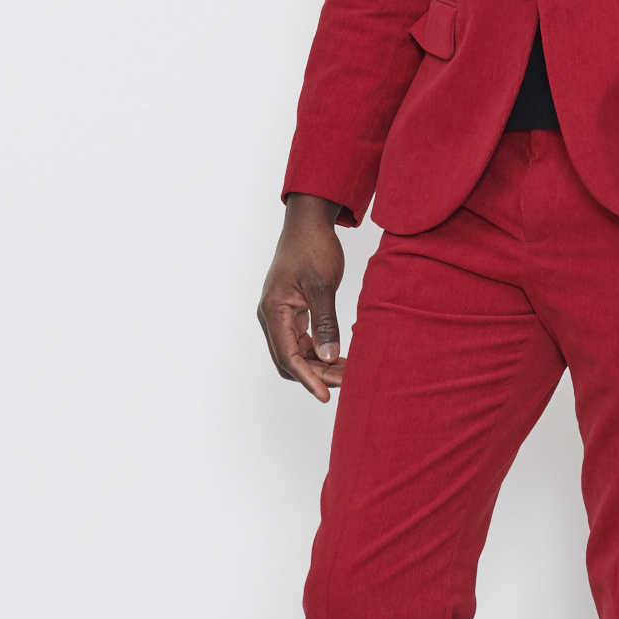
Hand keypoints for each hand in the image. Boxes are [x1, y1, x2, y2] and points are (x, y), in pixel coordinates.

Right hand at [258, 194, 346, 401]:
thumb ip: (326, 323)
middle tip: (347, 381)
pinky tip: (339, 355)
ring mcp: (280, 314)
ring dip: (319, 365)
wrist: (309, 222)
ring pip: (296, 353)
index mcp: (273, 310)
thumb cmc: (312, 247)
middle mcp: (271, 316)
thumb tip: (329, 357)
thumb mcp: (322, 285)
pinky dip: (319, 351)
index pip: (288, 356)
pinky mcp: (291, 311)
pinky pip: (302, 340)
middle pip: (290, 360)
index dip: (308, 379)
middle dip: (316, 375)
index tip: (326, 395)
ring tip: (347, 370)